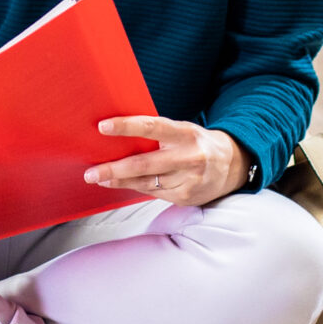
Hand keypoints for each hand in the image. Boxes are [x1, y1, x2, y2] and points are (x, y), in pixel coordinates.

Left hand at [85, 117, 249, 206]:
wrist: (232, 166)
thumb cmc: (196, 143)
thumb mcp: (182, 131)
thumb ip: (157, 134)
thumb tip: (118, 137)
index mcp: (186, 134)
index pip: (152, 127)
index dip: (127, 126)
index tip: (103, 126)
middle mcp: (189, 157)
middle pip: (144, 164)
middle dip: (114, 169)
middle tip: (90, 173)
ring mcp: (188, 180)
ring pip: (145, 182)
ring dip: (119, 180)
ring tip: (99, 178)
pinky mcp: (185, 197)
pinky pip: (152, 193)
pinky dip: (135, 187)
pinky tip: (121, 183)